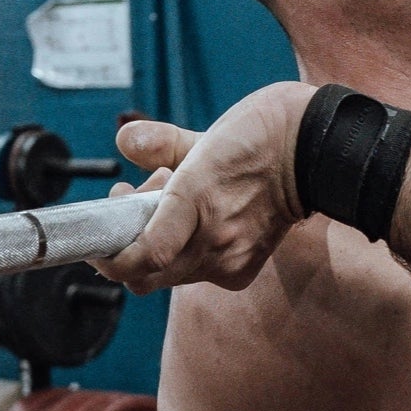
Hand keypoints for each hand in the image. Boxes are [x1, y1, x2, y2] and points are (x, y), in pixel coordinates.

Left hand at [92, 80, 314, 293]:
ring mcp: (229, 260)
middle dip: (126, 249)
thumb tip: (125, 145)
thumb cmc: (259, 139)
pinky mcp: (242, 272)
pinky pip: (197, 276)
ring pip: (168, 275)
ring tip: (169, 207)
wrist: (313, 156)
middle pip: (146, 275)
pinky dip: (184, 255)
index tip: (97, 241)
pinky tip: (194, 225)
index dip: (110, 259)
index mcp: (195, 201)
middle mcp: (212, 242)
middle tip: (129, 209)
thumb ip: (159, 143)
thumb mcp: (204, 134)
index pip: (142, 256)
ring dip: (155, 248)